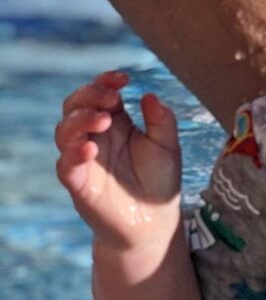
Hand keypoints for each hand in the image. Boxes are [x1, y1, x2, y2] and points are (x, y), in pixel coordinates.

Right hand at [55, 70, 181, 250]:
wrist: (155, 221)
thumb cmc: (159, 181)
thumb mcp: (168, 147)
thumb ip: (162, 121)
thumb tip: (149, 95)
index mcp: (116, 123)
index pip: (100, 93)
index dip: (105, 81)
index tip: (123, 78)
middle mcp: (95, 137)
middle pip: (75, 106)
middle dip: (89, 96)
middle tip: (111, 100)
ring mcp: (84, 159)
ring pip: (64, 131)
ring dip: (80, 121)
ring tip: (104, 121)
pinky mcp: (79, 184)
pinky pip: (65, 165)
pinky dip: (73, 154)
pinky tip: (90, 148)